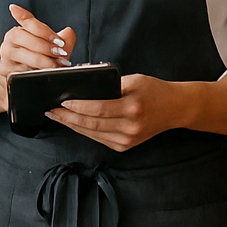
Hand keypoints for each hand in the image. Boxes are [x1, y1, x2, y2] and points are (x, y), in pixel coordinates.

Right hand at [0, 4, 73, 81]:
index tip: (59, 40)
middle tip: (60, 53)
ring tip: (55, 65)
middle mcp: (10, 39)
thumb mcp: (50, 47)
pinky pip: (20, 69)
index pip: (29, 21)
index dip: (45, 31)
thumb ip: (62, 38)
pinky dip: (34, 71)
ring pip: (22, 54)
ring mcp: (6, 54)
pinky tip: (43, 72)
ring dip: (42, 60)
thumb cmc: (38, 58)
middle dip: (44, 46)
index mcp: (21, 28)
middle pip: (22, 36)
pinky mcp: (5, 69)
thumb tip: (69, 32)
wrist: (21, 76)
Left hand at [48, 73, 189, 151]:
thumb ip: (110, 83)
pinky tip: (72, 123)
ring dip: (72, 125)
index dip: (77, 106)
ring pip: (92, 134)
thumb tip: (82, 85)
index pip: (98, 109)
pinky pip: (99, 139)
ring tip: (56, 116)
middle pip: (91, 124)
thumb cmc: (153, 90)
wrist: (175, 109)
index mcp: (132, 107)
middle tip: (51, 110)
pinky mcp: (125, 146)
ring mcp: (128, 140)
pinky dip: (84, 131)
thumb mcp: (134, 79)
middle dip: (67, 118)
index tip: (61, 101)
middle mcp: (130, 127)